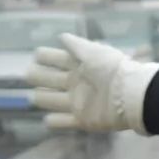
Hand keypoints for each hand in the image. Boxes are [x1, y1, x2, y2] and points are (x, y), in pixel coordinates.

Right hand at [26, 33, 158, 132]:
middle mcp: (77, 83)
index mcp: (80, 65)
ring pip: (53, 100)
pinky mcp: (83, 120)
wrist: (130, 94)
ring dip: (43, 98)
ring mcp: (79, 102)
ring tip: (32, 96)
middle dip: (38, 76)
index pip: (57, 59)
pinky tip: (46, 120)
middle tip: (28, 73)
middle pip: (51, 79)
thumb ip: (76, 45)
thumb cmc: (112, 69)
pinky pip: (65, 121)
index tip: (36, 54)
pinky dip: (56, 122)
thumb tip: (61, 36)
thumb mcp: (93, 52)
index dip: (46, 56)